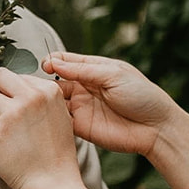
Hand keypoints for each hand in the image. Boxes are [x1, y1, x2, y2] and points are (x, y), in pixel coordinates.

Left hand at [0, 69, 86, 188]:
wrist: (53, 183)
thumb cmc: (56, 155)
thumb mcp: (59, 116)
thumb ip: (40, 99)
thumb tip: (16, 89)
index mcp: (48, 91)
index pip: (17, 76)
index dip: (11, 92)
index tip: (13, 105)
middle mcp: (31, 97)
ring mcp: (13, 114)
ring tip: (0, 130)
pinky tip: (2, 148)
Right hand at [43, 52, 180, 157]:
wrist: (155, 128)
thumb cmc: (142, 96)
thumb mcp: (113, 75)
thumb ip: (83, 70)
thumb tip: (55, 62)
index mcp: (94, 70)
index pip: (66, 62)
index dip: (53, 61)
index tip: (45, 64)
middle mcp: (85, 88)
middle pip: (56, 81)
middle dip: (43, 80)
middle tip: (32, 82)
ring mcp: (82, 107)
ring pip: (55, 100)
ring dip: (44, 99)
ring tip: (34, 97)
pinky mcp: (81, 127)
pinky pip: (60, 120)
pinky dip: (50, 117)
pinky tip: (43, 114)